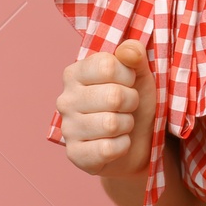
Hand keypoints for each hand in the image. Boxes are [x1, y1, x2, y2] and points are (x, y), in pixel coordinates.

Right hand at [56, 39, 156, 178]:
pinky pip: (107, 149)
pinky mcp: (75, 154)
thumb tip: (128, 50)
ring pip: (111, 124)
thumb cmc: (134, 103)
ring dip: (127, 125)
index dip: (128, 75)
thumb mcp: (140, 74)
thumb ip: (134, 54)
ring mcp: (67, 128)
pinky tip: (117, 143)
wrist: (138, 143)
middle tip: (128, 106)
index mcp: (75, 73)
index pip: (107, 65)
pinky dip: (123, 146)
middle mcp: (65, 99)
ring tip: (123, 124)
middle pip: (113, 96)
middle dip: (132, 102)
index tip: (129, 82)